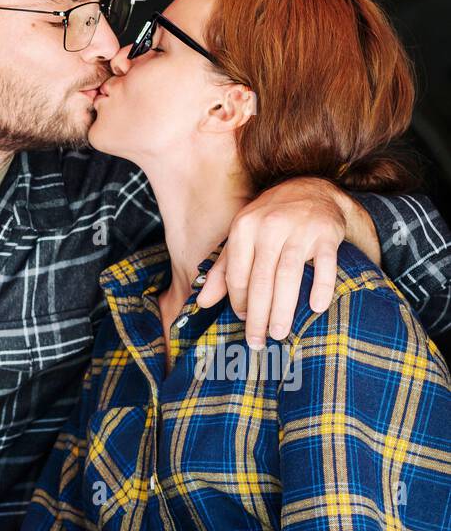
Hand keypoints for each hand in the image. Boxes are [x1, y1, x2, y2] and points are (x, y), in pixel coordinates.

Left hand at [198, 178, 362, 349]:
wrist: (311, 189)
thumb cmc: (268, 221)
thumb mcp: (240, 239)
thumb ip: (221, 270)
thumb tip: (203, 302)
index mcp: (244, 228)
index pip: (237, 275)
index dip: (238, 302)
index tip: (242, 320)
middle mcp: (270, 226)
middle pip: (261, 281)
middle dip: (257, 315)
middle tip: (257, 341)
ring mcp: (300, 229)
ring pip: (288, 276)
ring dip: (283, 309)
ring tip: (279, 334)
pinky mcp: (327, 232)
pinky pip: (325, 264)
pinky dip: (321, 287)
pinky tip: (316, 308)